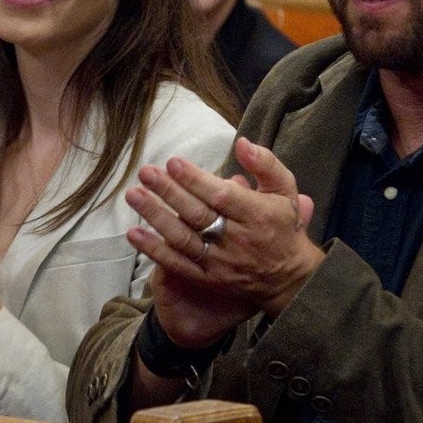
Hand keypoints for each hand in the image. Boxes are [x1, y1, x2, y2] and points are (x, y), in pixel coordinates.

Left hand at [125, 136, 322, 325]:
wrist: (289, 279)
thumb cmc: (282, 226)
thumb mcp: (285, 190)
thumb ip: (265, 164)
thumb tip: (242, 142)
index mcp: (257, 215)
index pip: (221, 195)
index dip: (195, 179)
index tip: (172, 162)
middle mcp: (238, 240)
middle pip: (198, 214)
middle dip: (169, 192)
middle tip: (145, 173)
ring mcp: (220, 262)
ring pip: (183, 239)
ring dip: (155, 217)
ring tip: (133, 195)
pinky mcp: (208, 280)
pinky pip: (178, 265)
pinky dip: (154, 250)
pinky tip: (134, 233)